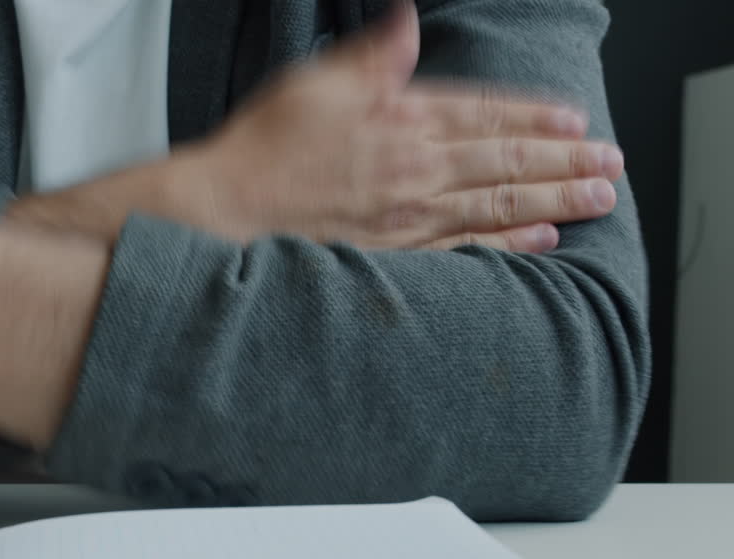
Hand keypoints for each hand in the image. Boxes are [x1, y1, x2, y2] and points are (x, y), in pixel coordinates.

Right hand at [190, 0, 620, 250]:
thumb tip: (406, 25)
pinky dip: (508, 244)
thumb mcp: (316, 82)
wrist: (230, 208)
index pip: (484, 115)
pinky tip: (541, 241)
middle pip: (506, 163)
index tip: (575, 120)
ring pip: (497, 205)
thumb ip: (372, 57)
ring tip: (598, 198)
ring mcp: (408, 216)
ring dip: (555, 199)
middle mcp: (414, 170)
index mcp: (401, 121)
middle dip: (566, 161)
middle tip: (611, 163)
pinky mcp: (395, 251)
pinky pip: (465, 248)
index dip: (534, 117)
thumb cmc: (266, 145)